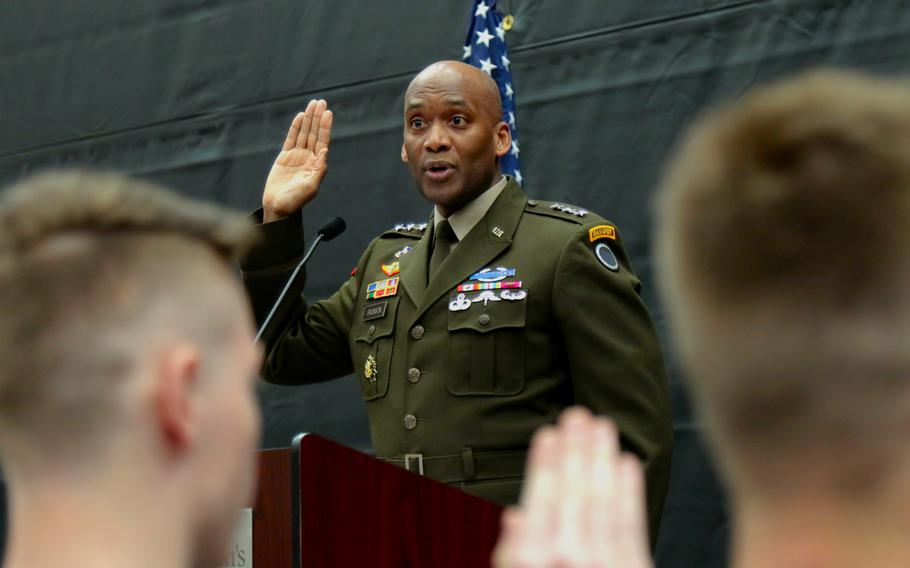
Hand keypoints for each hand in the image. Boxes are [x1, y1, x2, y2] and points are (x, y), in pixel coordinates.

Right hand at [262, 99, 332, 221]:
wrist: (278, 207)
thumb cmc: (295, 201)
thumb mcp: (311, 186)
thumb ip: (319, 169)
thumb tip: (325, 151)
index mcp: (317, 164)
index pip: (323, 141)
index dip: (325, 127)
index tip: (328, 113)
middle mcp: (308, 158)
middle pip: (314, 133)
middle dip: (318, 118)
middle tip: (321, 102)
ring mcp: (297, 156)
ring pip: (304, 133)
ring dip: (309, 119)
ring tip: (313, 104)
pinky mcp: (285, 157)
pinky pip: (291, 138)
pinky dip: (295, 127)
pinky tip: (300, 116)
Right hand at [492, 407, 652, 567]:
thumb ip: (512, 551)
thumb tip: (514, 516)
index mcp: (532, 557)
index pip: (540, 500)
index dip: (545, 464)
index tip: (548, 433)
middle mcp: (567, 556)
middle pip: (573, 493)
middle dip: (576, 449)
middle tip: (578, 415)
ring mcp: (602, 562)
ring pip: (603, 501)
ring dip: (603, 458)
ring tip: (603, 426)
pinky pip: (631, 525)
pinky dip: (631, 492)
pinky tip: (628, 464)